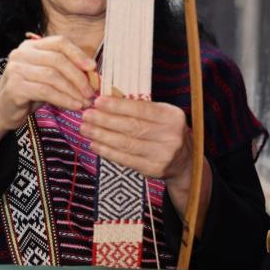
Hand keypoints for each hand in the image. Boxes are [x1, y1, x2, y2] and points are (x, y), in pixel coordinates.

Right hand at [0, 36, 95, 160]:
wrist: (1, 112)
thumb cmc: (29, 93)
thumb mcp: (48, 77)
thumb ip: (65, 71)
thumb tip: (93, 73)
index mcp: (31, 46)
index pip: (59, 42)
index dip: (78, 54)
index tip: (93, 68)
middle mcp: (21, 53)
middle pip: (57, 59)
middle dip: (78, 76)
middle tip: (91, 91)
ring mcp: (16, 69)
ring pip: (53, 76)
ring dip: (73, 90)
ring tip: (85, 102)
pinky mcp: (14, 86)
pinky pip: (45, 91)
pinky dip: (63, 99)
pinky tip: (74, 106)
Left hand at [80, 96, 212, 232]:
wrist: (184, 161)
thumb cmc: (164, 131)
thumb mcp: (159, 115)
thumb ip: (138, 108)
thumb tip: (105, 100)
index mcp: (172, 116)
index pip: (141, 109)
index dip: (118, 106)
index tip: (98, 101)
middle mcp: (170, 135)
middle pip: (132, 126)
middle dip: (105, 120)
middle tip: (86, 115)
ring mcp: (163, 154)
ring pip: (126, 143)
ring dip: (102, 135)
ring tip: (85, 128)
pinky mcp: (154, 169)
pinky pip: (126, 159)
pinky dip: (107, 151)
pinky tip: (94, 144)